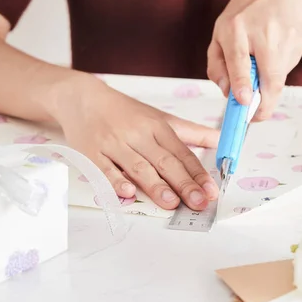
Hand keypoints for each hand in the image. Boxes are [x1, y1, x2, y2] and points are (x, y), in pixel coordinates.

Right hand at [55, 77, 219, 210]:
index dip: (198, 173)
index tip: (210, 190)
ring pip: (138, 167)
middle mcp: (138, 134)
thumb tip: (219, 139)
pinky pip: (105, 169)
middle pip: (164, 162)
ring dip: (155, 186)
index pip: (182, 153)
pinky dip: (116, 181)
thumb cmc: (124, 112)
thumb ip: (190, 132)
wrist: (82, 98)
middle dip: (183, 183)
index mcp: (157, 127)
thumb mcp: (159, 117)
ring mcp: (114, 143)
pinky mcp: (92, 152)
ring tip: (171, 203)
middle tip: (198, 201)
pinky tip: (128, 192)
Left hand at [207, 0, 301, 120]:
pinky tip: (272, 57)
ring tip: (260, 68)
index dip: (241, 82)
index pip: (239, 58)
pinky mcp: (299, 44)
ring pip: (279, 78)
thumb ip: (217, 64)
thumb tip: (227, 92)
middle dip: (265, 102)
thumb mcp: (221, 34)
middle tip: (256, 116)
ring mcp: (286, 37)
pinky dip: (276, 73)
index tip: (244, 101)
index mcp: (236, 27)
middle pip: (270, 76)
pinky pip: (285, 71)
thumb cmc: (244, 19)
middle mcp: (263, 31)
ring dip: (267, 86)